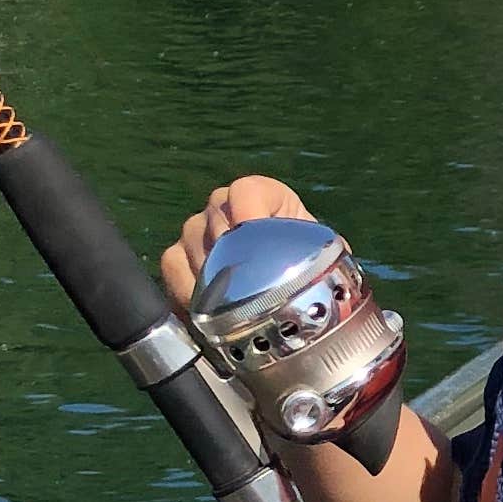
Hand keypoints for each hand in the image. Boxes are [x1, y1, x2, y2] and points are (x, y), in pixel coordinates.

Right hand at [160, 171, 314, 312]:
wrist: (282, 285)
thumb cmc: (305, 264)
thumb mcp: (320, 255)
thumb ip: (323, 253)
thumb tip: (329, 274)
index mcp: (263, 195)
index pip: (247, 191)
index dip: (249, 210)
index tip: (253, 235)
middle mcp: (224, 204)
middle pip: (216, 220)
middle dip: (231, 254)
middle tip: (247, 285)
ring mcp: (197, 228)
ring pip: (191, 242)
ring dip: (210, 275)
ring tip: (231, 302)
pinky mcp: (177, 254)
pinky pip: (172, 265)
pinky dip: (187, 289)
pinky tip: (206, 310)